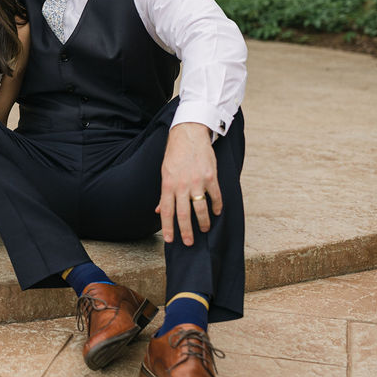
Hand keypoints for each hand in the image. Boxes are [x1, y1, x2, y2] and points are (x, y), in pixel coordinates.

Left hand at [156, 122, 221, 245]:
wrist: (188, 134)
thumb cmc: (175, 154)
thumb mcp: (164, 172)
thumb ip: (164, 193)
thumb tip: (159, 210)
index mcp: (168, 185)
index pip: (167, 211)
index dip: (168, 227)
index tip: (170, 240)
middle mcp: (181, 185)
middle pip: (183, 214)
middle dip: (186, 231)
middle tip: (189, 242)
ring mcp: (196, 181)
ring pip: (200, 208)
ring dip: (203, 222)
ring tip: (205, 229)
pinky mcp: (210, 176)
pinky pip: (215, 196)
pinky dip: (217, 206)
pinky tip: (216, 212)